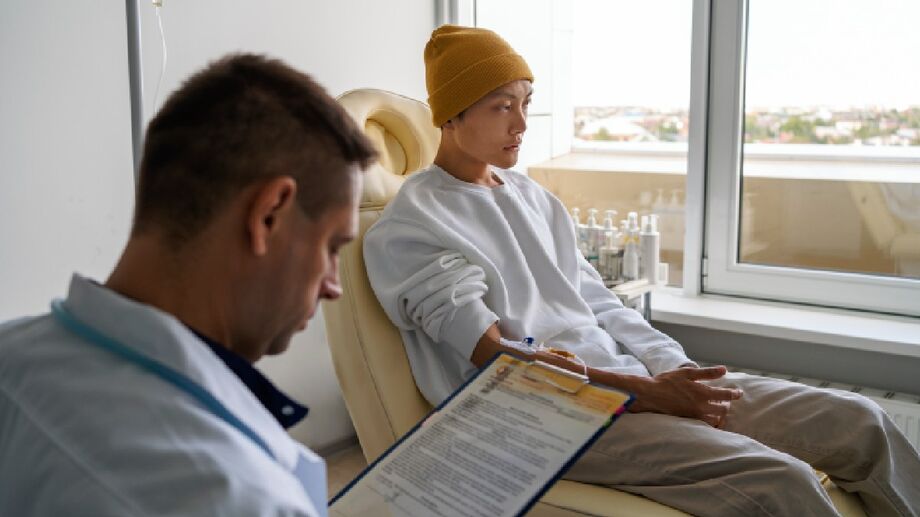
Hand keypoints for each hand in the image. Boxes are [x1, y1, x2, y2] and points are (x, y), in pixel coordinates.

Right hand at [627, 366, 741, 426]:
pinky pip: (705, 425)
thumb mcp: (687, 373)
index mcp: (702, 393)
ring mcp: (695, 416)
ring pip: (716, 420)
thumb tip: (724, 369)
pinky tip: (707, 416)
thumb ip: (707, 373)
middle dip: (727, 404)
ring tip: (717, 409)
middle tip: (725, 400)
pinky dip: (710, 421)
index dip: (735, 394)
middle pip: (723, 410)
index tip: (739, 392)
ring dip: (719, 414)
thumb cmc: (667, 382)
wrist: (650, 395)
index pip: (726, 396)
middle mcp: (701, 407)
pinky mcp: (688, 421)